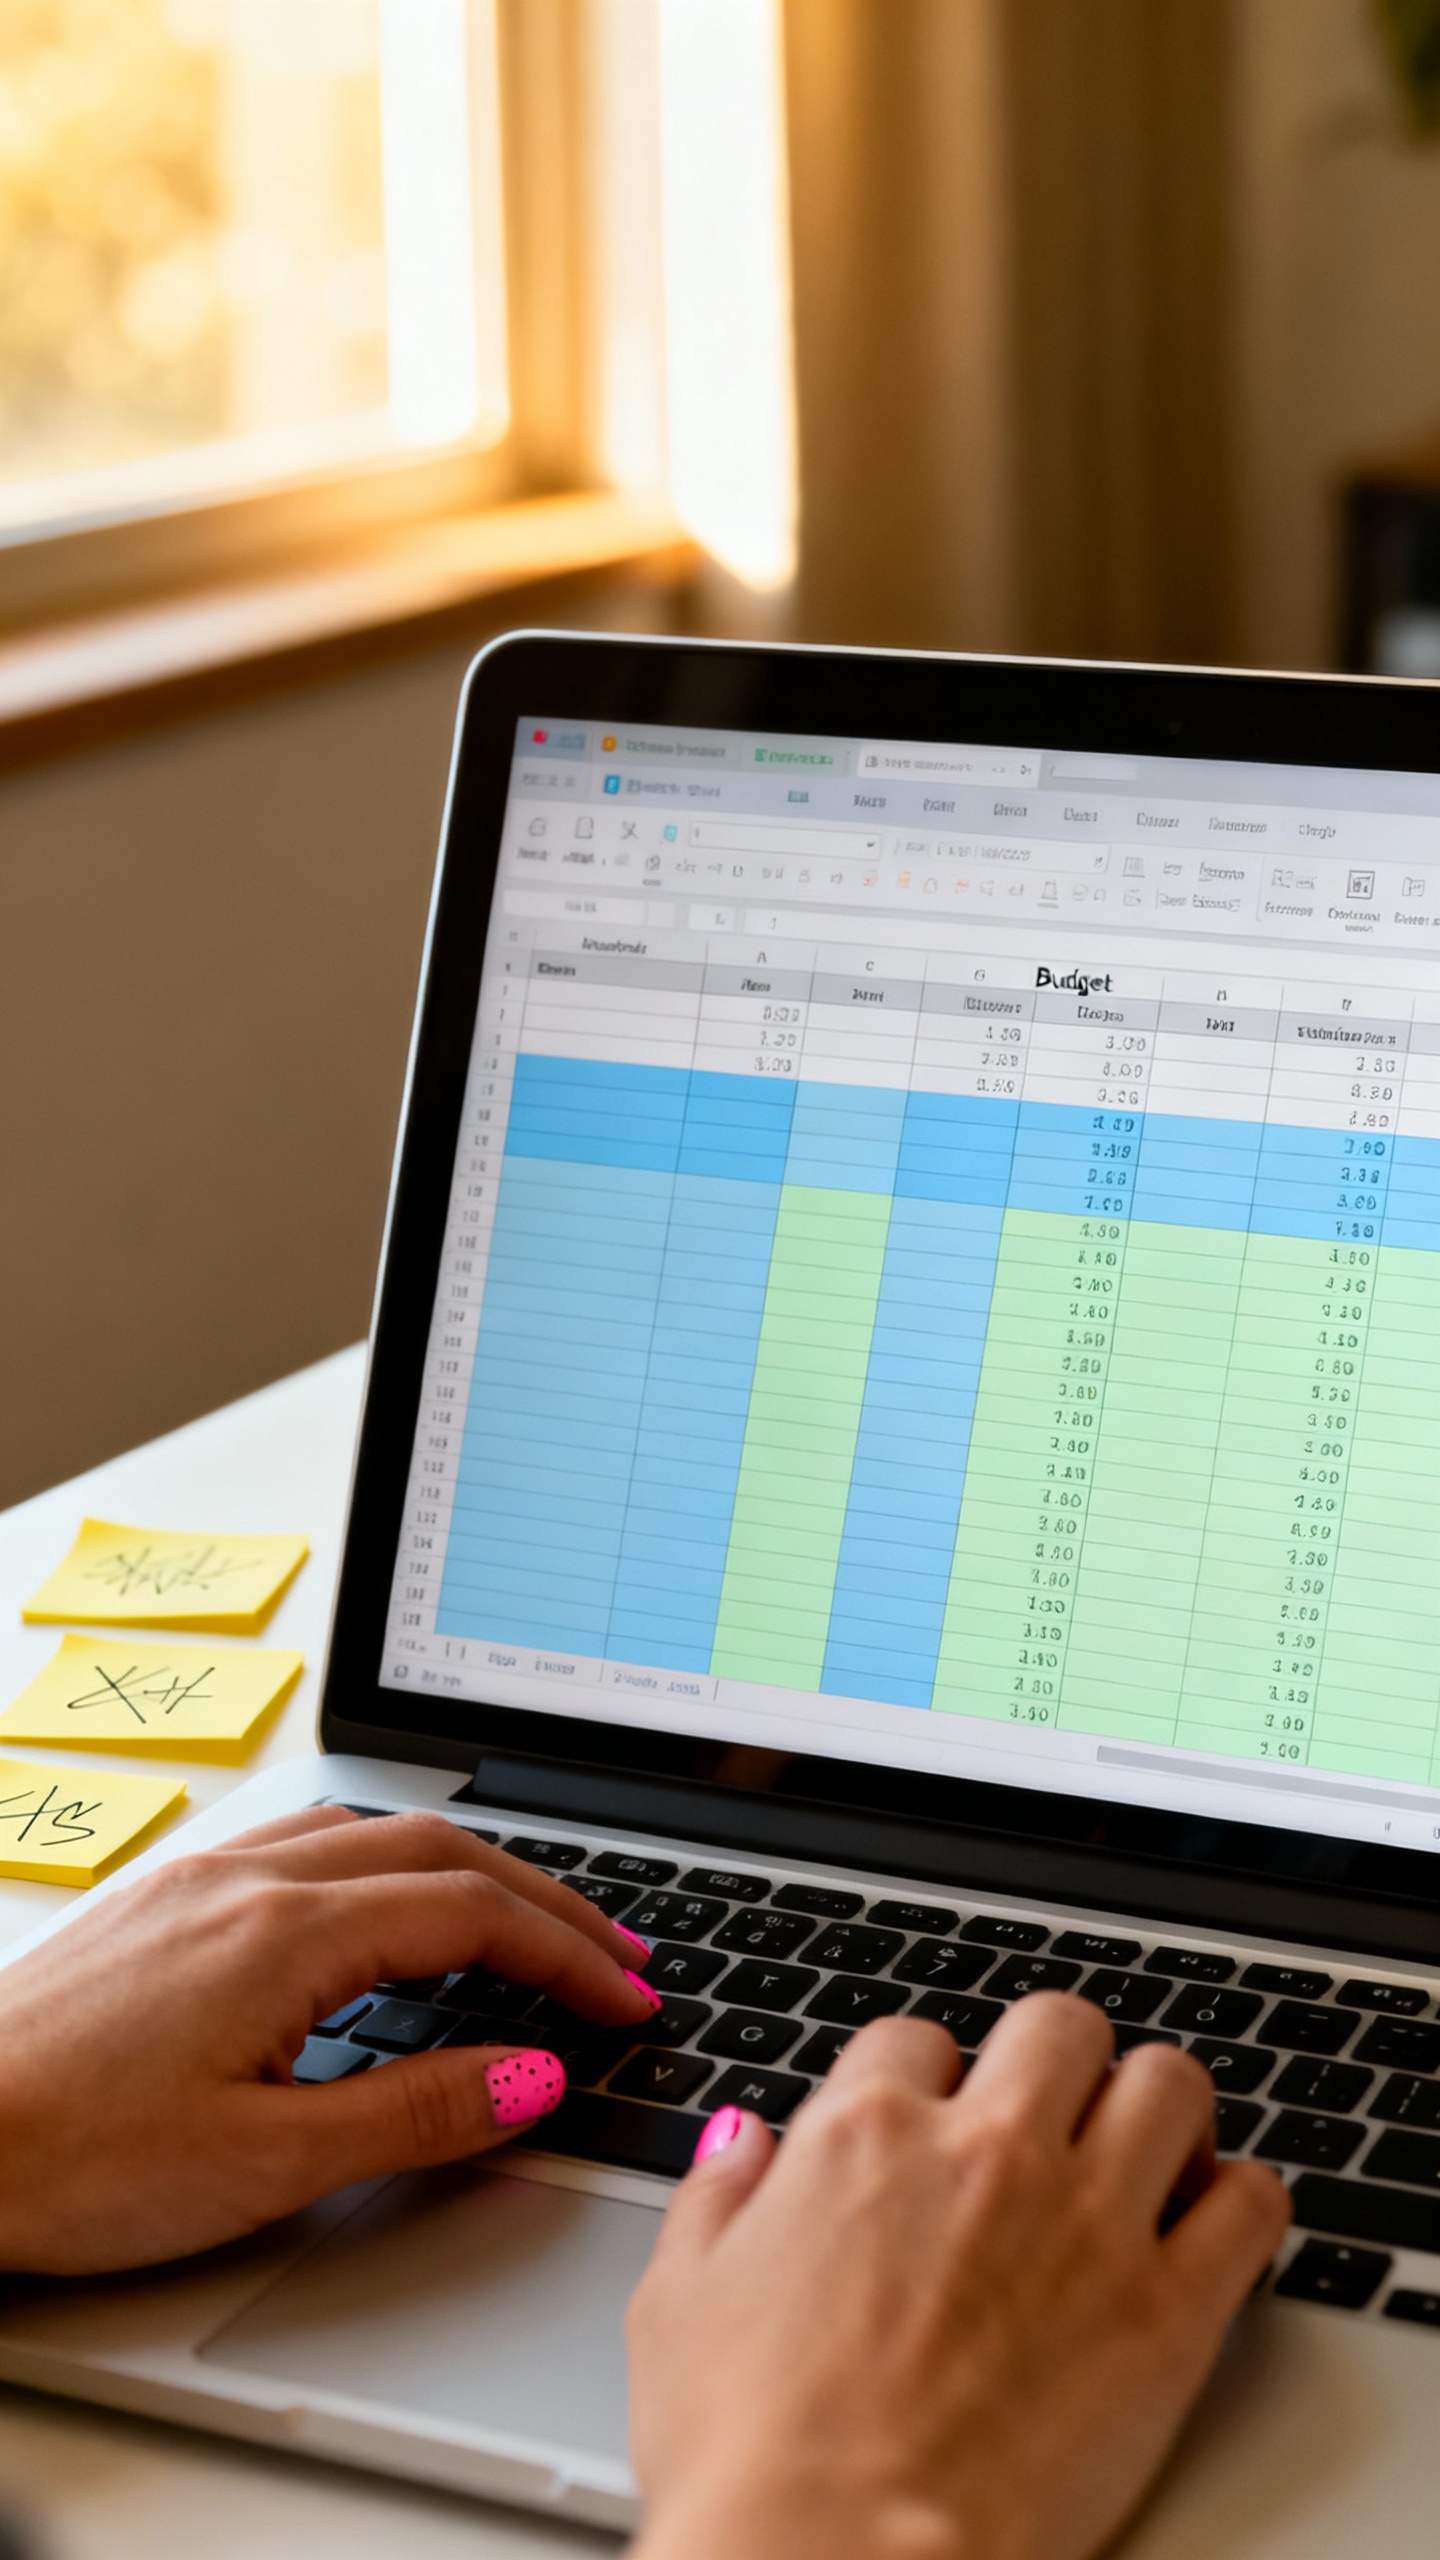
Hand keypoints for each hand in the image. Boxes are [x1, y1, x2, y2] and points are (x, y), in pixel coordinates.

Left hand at [0, 1806, 655, 2274]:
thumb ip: (414, 2111)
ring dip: (469, 1869)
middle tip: (616, 1952)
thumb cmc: (74, 2159)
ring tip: (527, 1921)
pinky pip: (308, 1840)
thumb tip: (531, 2075)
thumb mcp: (266, 2162)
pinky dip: (387, 1860)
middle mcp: (247, 1877)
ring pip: (373, 1832)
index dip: (567, 1956)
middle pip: (439, 1851)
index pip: (471, 1915)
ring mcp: (201, 1876)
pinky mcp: (164, 1896)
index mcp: (284, 1932)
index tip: (629, 1997)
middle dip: (543, 1899)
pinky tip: (388, 1903)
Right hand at [628, 1995, 1290, 2559]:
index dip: (927, 2079)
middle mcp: (984, 2152)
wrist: (830, 2559)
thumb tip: (741, 2146)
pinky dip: (1238, 2202)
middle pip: (1058, 2027)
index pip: (917, 2037)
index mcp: (866, 2134)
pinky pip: (1247, 2206)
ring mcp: (1084, 2222)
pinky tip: (1210, 2225)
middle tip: (1052, 2115)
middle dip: (1055, 2062)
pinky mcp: (1165, 2313)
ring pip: (1167, 2083)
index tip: (934, 2123)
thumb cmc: (749, 2454)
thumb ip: (715, 2200)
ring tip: (1147, 2151)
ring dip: (1157, 2109)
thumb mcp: (677, 2302)